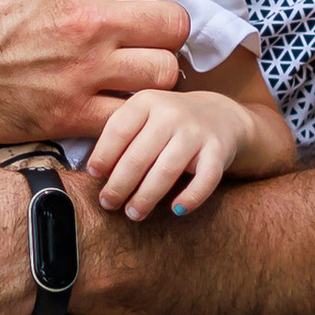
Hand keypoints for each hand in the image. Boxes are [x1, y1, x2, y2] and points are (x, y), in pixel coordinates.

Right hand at [0, 0, 190, 142]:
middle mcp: (88, 20)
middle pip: (173, 21)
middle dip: (160, 23)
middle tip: (137, 30)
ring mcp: (83, 71)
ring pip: (164, 71)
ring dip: (152, 68)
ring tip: (130, 67)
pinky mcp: (69, 114)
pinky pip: (129, 116)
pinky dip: (128, 111)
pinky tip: (110, 101)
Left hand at [85, 86, 246, 221]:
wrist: (220, 115)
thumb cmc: (169, 123)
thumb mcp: (144, 116)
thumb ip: (122, 136)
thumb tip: (96, 173)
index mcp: (147, 102)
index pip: (119, 130)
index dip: (103, 155)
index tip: (95, 176)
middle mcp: (171, 113)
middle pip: (139, 156)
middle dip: (119, 185)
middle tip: (108, 203)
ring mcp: (196, 132)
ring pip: (167, 170)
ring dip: (146, 197)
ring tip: (133, 213)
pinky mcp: (218, 150)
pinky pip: (205, 179)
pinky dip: (191, 197)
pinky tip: (176, 210)